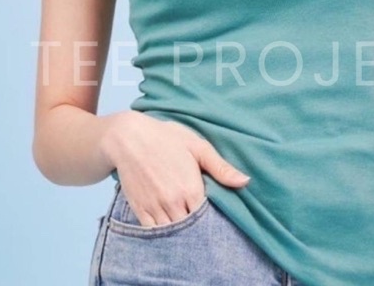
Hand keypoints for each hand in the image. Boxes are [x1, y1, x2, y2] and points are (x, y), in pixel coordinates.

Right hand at [100, 110, 250, 227]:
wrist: (128, 138)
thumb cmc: (166, 138)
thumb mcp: (197, 146)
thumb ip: (221, 168)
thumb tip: (245, 182)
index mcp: (191, 188)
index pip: (208, 218)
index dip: (214, 219)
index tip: (216, 215)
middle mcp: (173, 202)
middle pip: (191, 229)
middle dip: (198, 229)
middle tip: (203, 223)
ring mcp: (155, 209)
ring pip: (173, 235)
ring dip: (181, 235)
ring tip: (188, 227)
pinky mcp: (141, 211)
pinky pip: (154, 234)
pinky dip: (163, 236)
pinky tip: (171, 230)